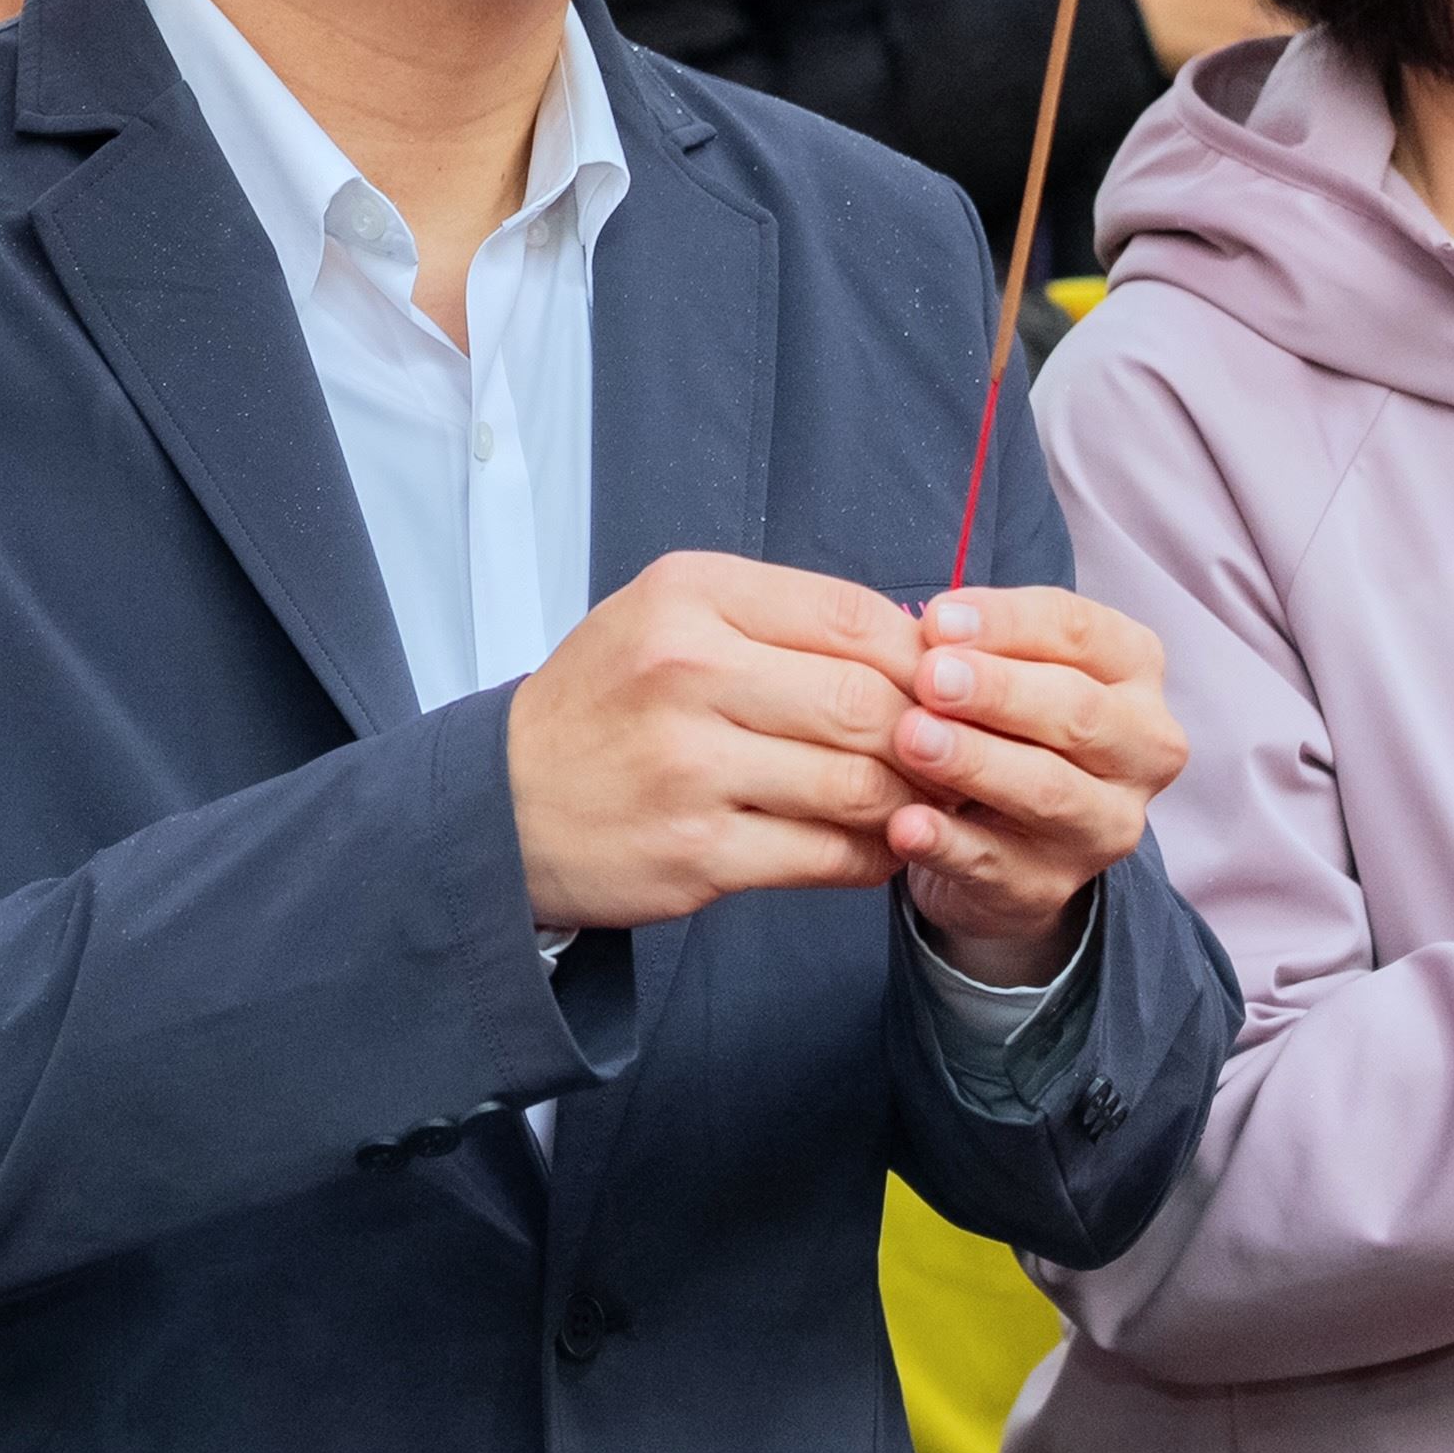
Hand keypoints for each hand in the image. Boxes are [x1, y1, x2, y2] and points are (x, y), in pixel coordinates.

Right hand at [509, 550, 931, 932]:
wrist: (504, 803)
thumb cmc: (606, 705)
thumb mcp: (669, 618)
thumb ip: (781, 620)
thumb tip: (916, 646)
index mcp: (690, 596)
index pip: (854, 616)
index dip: (921, 657)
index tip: (940, 687)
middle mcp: (687, 672)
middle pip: (867, 702)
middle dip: (928, 736)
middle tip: (949, 754)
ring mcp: (690, 768)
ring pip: (857, 784)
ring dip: (909, 801)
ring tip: (920, 801)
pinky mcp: (697, 851)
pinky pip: (825, 855)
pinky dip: (870, 856)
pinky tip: (874, 846)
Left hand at [879, 586, 1185, 986]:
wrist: (1005, 835)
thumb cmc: (1005, 723)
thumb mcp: (1006, 667)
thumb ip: (980, 643)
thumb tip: (937, 625)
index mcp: (1135, 671)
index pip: (1083, 632)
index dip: (1010, 622)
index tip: (937, 620)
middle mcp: (1142, 749)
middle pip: (1077, 711)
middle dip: (999, 691)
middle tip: (930, 677)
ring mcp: (1105, 825)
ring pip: (1048, 790)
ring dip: (976, 761)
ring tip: (911, 737)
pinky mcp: (1051, 884)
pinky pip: (997, 863)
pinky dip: (948, 844)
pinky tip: (906, 825)